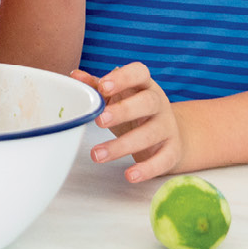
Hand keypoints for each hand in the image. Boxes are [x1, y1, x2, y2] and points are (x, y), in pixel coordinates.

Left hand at [74, 62, 182, 182]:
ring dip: (123, 145)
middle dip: (123, 111)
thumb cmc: (135, 111)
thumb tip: (75, 77)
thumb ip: (97, 86)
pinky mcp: (172, 151)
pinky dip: (147, 169)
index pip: (139, 73)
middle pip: (147, 102)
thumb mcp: (117, 96)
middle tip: (99, 121)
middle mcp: (159, 103)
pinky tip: (129, 175)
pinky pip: (163, 160)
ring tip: (97, 155)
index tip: (103, 87)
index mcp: (144, 85)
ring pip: (150, 134)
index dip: (123, 78)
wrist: (169, 135)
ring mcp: (168, 127)